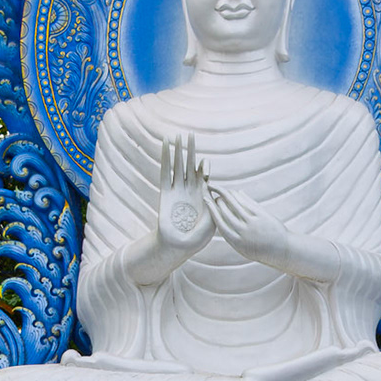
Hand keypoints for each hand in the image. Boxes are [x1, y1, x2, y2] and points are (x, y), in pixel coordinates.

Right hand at [157, 136, 213, 253]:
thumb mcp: (213, 222)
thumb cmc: (197, 238)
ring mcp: (177, 189)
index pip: (203, 174)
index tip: (205, 172)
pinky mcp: (165, 192)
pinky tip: (165, 145)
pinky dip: (165, 158)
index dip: (204, 167)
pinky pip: (165, 171)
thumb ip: (215, 207)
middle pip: (189, 164)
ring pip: (177, 165)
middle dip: (190, 150)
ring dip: (177, 150)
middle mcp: (189, 189)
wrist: (177, 246)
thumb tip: (216, 193)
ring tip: (176, 135)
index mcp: (202, 194)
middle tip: (190, 134)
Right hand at [206, 181, 295, 273]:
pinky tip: (237, 192)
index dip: (212, 210)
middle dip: (218, 201)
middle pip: (225, 212)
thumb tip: (222, 223)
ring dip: (227, 195)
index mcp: (235, 241)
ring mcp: (252, 223)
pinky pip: (247, 203)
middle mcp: (242, 232)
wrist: (281, 250)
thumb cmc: (261, 250)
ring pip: (235, 205)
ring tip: (223, 190)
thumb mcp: (243, 248)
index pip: (219, 222)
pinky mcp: (262, 216)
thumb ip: (232, 237)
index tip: (207, 201)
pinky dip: (241, 196)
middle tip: (215, 193)